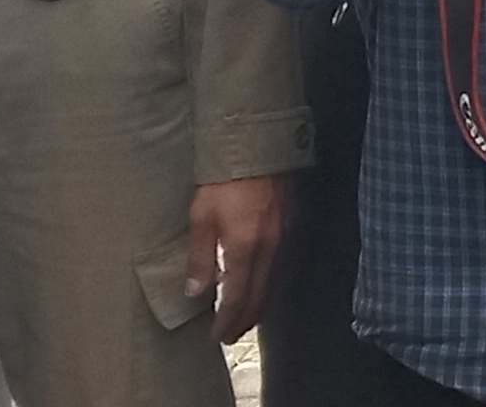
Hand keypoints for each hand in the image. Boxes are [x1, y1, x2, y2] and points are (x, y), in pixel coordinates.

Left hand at [184, 174, 280, 341]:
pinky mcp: (288, 229)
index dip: (227, 320)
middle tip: (230, 334)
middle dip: (244, 319)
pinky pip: (278, 268)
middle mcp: (269, 250)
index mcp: (245, 249)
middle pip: (259, 297)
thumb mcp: (201, 218)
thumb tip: (197, 291)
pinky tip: (259, 285)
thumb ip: (200, 257)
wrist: (256, 149)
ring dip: (257, 305)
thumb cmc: (223, 182)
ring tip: (243, 316)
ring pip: (271, 284)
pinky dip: (267, 285)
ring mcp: (282, 239)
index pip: (236, 297)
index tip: (217, 335)